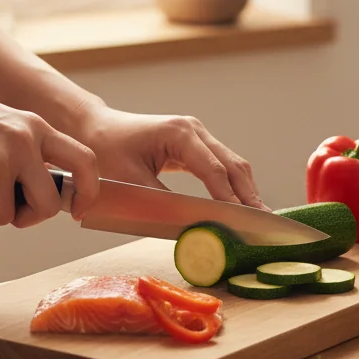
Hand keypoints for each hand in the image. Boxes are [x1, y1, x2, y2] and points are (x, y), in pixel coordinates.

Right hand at [0, 66, 99, 226]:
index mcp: (37, 128)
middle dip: (26, 217)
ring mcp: (3, 158)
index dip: (88, 191)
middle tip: (1, 208)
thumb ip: (26, 154)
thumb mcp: (3, 127)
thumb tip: (44, 199)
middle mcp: (26, 141)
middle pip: (48, 204)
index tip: (78, 210)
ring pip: (5, 216)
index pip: (84, 160)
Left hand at [73, 103, 266, 208]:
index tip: (243, 224)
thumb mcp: (131, 182)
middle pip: (233, 165)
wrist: (95, 129)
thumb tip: (192, 229)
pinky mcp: (194, 145)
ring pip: (232, 165)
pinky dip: (232, 186)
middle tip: (263, 226)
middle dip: (248, 196)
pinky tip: (240, 207)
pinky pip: (221, 167)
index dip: (230, 199)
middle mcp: (194, 130)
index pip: (215, 170)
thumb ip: (163, 205)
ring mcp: (197, 135)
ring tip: (258, 221)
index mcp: (179, 133)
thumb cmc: (107, 151)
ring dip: (244, 192)